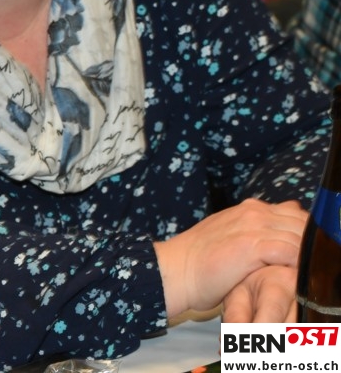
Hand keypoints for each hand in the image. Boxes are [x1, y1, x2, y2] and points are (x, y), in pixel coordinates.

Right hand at [154, 198, 306, 316]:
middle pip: (302, 223)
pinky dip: (297, 264)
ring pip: (300, 237)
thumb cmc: (201, 262)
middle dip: (310, 244)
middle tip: (306, 266)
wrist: (175, 271)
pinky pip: (291, 251)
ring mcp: (253, 226)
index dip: (304, 233)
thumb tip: (291, 211)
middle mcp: (253, 212)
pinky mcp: (252, 245)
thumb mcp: (232, 236)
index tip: (304, 253)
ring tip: (302, 274)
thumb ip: (260, 226)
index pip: (296, 214)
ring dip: (306, 256)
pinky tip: (293, 276)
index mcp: (250, 209)